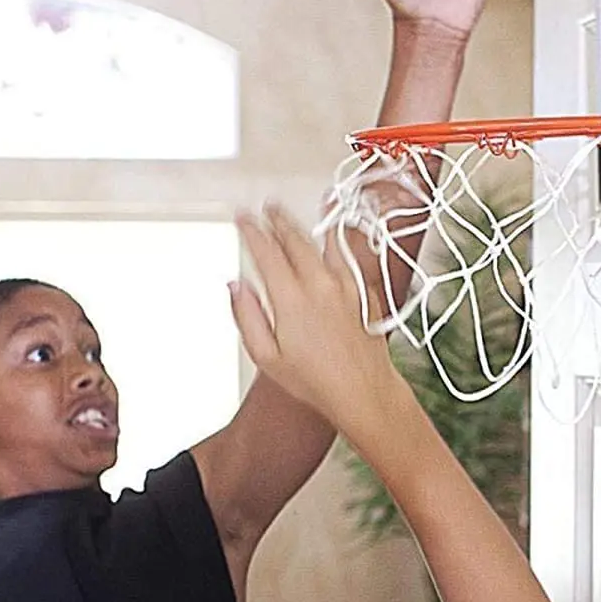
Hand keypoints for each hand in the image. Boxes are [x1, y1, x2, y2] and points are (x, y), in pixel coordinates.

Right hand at [230, 205, 405, 435]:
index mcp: (291, 299)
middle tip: (264, 210)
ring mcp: (345, 286)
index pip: (265, 252)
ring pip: (320, 243)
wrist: (364, 391)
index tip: (242, 219)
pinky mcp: (363, 291)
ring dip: (302, 225)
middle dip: (276, 220)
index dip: (251, 231)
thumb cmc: (317, 382)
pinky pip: (346, 256)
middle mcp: (319, 285)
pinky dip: (335, 239)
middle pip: (294, 240)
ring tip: (290, 214)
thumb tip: (235, 287)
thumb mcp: (266, 357)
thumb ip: (247, 316)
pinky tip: (331, 232)